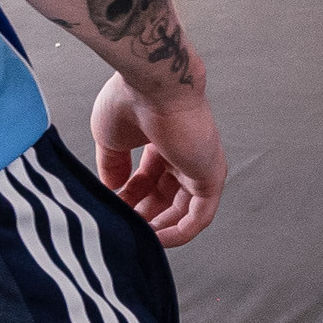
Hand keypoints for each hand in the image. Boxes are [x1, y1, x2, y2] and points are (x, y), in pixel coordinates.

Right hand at [90, 71, 227, 245]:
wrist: (151, 83)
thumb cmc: (130, 99)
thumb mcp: (111, 140)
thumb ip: (113, 167)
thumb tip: (113, 190)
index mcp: (162, 141)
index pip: (149, 179)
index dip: (129, 198)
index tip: (111, 207)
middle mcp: (184, 153)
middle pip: (167, 197)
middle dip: (144, 216)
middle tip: (124, 229)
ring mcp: (200, 165)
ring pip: (184, 210)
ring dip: (160, 228)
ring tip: (137, 239)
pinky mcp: (211, 176)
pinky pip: (199, 216)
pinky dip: (179, 232)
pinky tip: (156, 239)